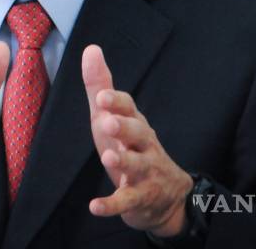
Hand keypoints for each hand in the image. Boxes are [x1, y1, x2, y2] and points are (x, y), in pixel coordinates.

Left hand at [82, 45, 192, 236]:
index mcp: (135, 123)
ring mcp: (146, 173)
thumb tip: (91, 48)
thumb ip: (100, 85)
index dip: (117, 102)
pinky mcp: (140, 198)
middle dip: (125, 128)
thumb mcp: (112, 116)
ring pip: (138, 166)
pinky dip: (112, 205)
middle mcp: (144, 146)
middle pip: (139, 134)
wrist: (164, 194)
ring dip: (124, 162)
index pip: (129, 109)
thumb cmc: (130, 146)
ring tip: (108, 158)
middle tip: (108, 123)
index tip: (102, 96)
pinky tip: (95, 206)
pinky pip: (127, 201)